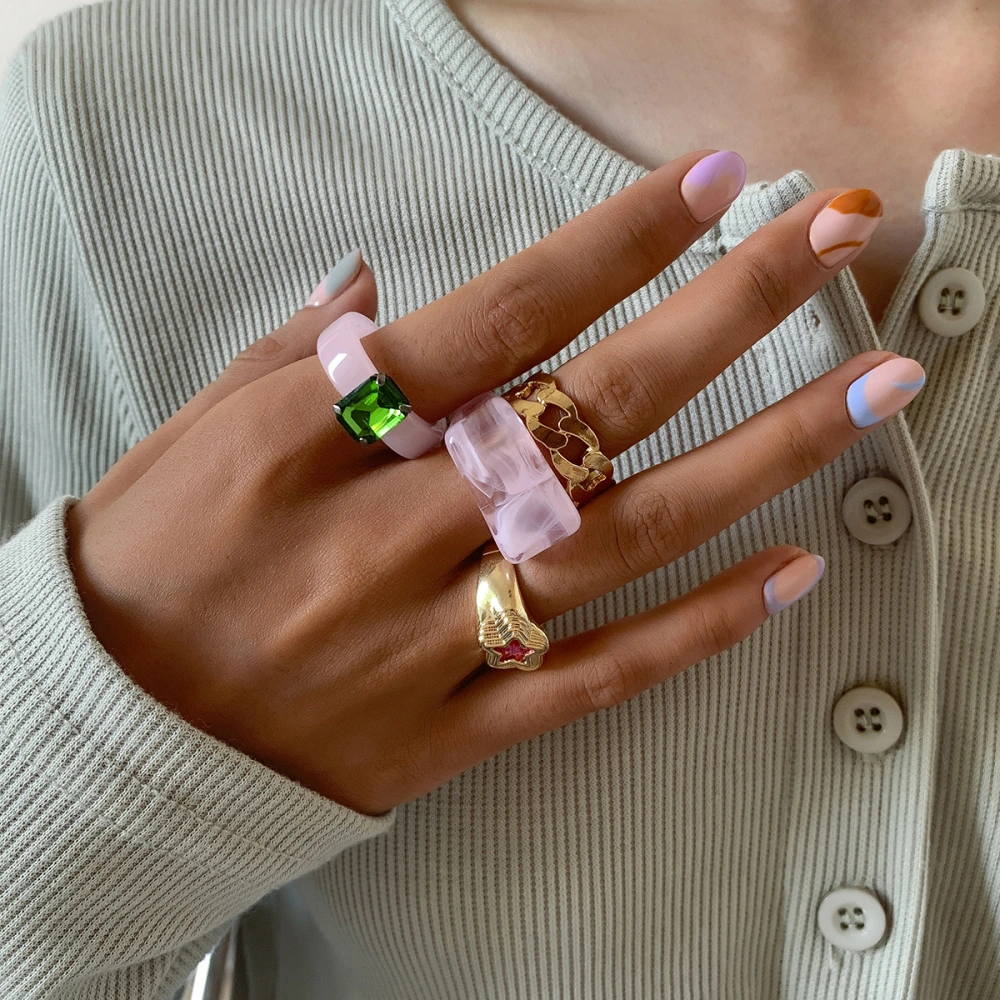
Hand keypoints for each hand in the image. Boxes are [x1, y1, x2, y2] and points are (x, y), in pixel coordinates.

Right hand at [66, 149, 915, 816]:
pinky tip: (792, 573)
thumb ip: (300, 355)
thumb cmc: (142, 566)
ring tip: (871, 390)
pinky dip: (698, 629)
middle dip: (729, 313)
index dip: (615, 243)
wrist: (108, 735)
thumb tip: (382, 288)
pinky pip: (594, 679)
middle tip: (836, 241)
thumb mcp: (192, 433)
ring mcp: (427, 640)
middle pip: (592, 409)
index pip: (498, 317)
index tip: (713, 184)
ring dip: (761, 459)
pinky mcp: (450, 731)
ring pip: (623, 540)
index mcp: (312, 441)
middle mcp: (387, 534)